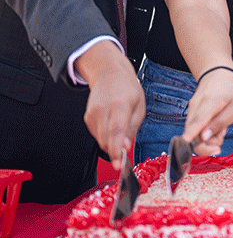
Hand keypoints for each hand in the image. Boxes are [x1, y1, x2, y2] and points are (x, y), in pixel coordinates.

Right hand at [76, 40, 145, 169]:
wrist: (109, 74)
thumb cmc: (127, 89)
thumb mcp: (139, 106)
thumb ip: (133, 128)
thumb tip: (126, 147)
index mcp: (121, 105)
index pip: (116, 131)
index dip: (116, 150)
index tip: (118, 163)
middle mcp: (104, 109)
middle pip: (106, 138)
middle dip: (114, 151)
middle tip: (122, 158)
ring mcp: (93, 113)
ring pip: (100, 139)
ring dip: (110, 143)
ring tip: (120, 132)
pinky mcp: (87, 117)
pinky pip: (96, 134)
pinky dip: (104, 136)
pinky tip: (111, 125)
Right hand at [182, 68, 232, 155]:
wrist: (218, 74)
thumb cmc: (229, 91)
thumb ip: (220, 123)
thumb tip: (204, 138)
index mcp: (209, 104)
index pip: (198, 122)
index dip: (190, 135)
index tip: (185, 143)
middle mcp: (195, 108)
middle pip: (193, 135)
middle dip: (209, 143)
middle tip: (223, 133)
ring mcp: (190, 110)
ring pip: (194, 134)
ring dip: (209, 137)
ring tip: (221, 125)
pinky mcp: (190, 113)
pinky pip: (195, 129)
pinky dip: (205, 131)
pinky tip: (214, 122)